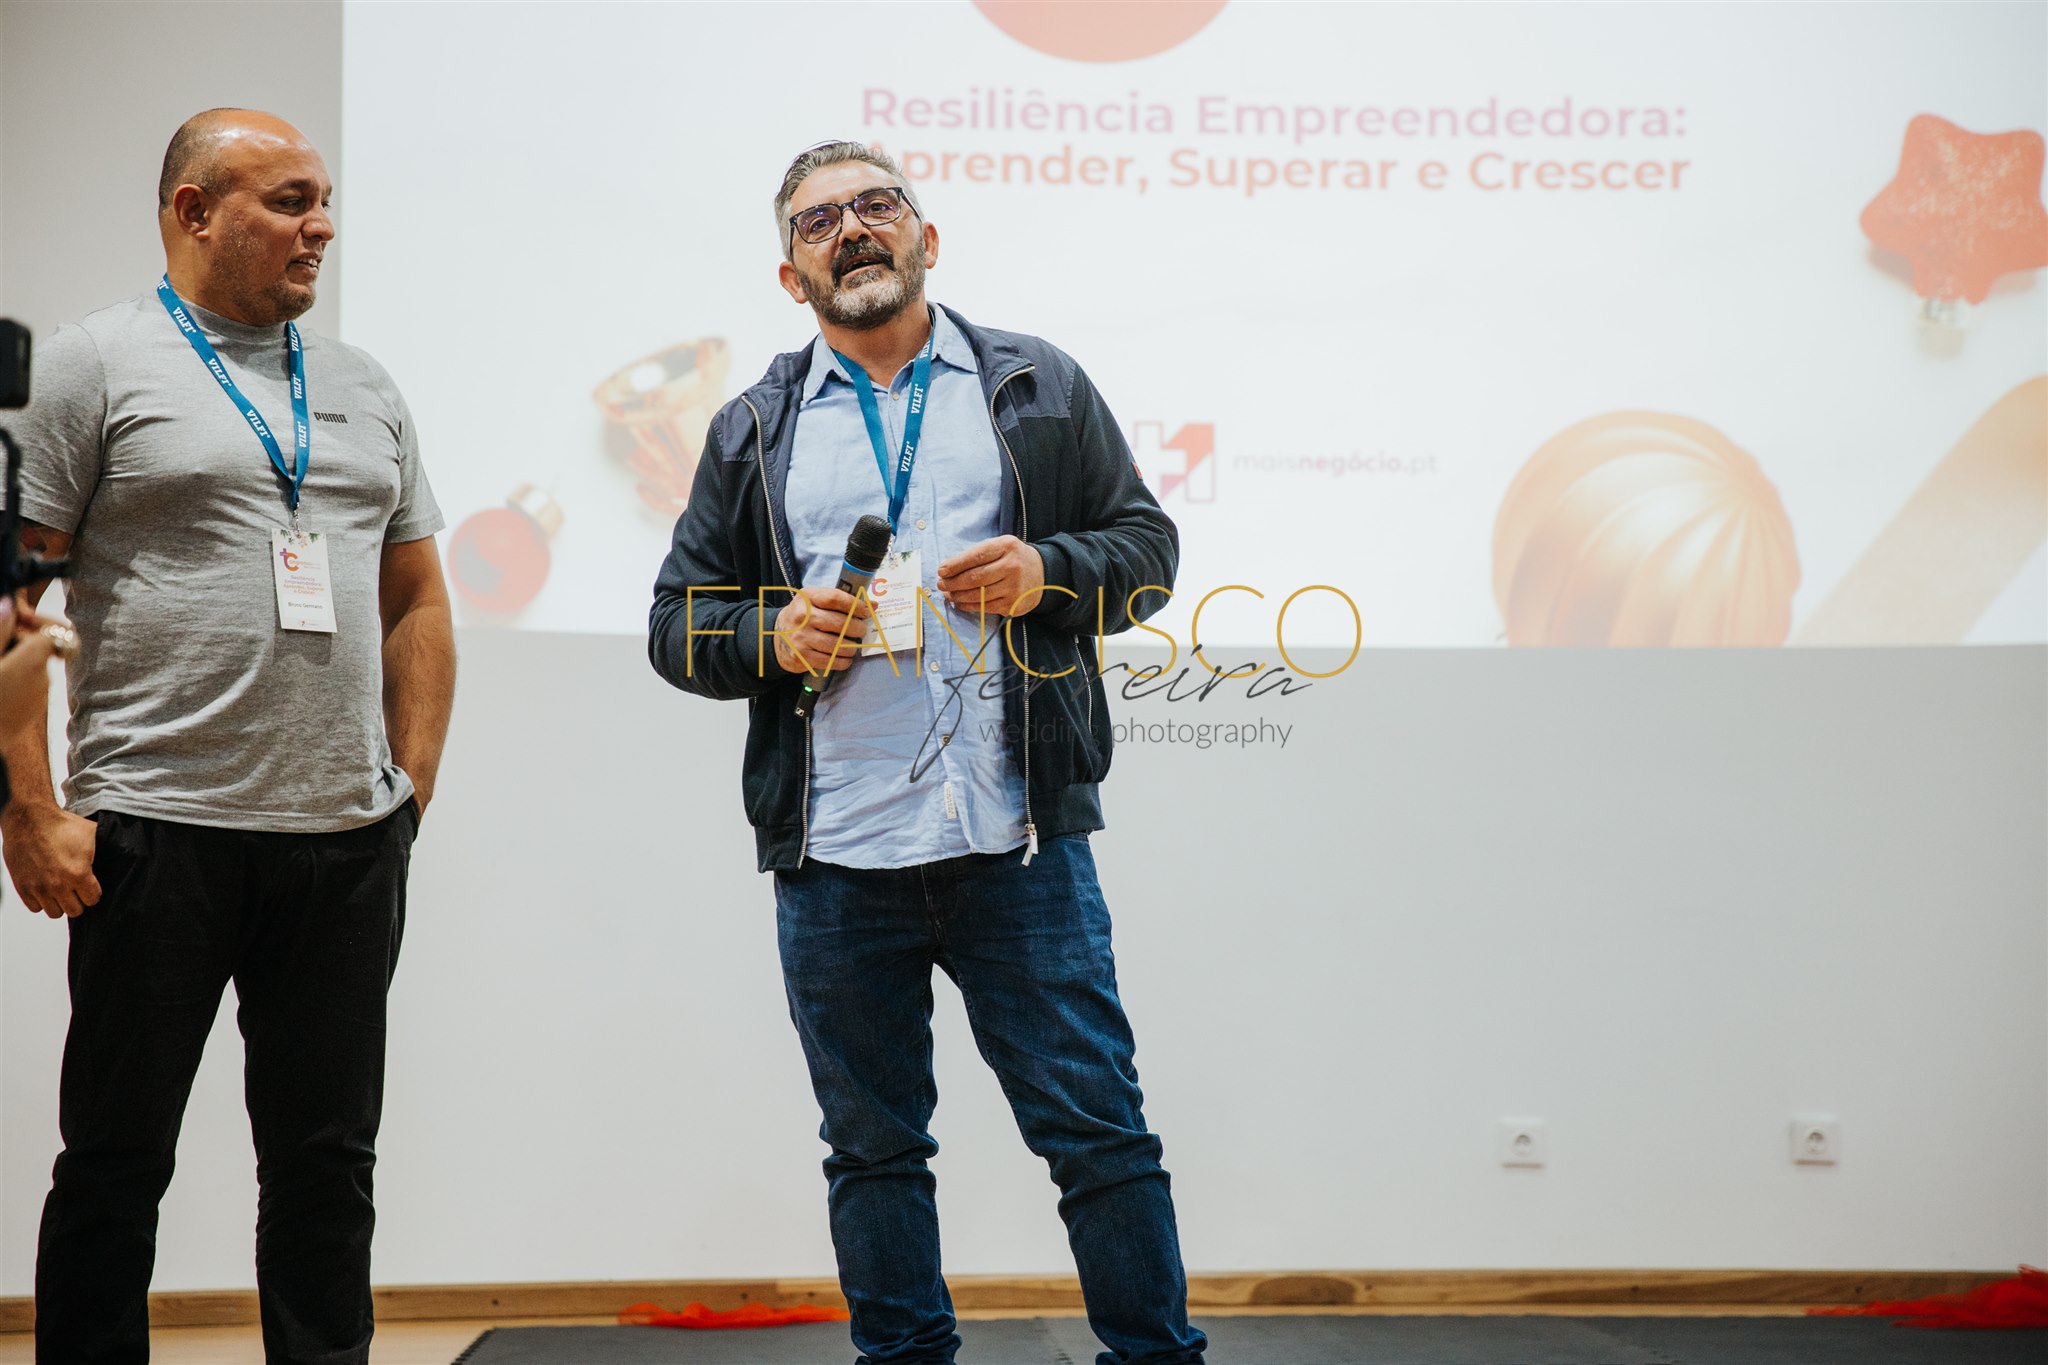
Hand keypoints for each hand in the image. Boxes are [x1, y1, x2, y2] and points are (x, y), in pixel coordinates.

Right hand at [0, 602, 55, 742]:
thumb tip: (8, 602)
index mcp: (33, 662)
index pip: (52, 632)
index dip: (35, 621)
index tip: (13, 617)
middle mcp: (44, 679)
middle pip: (40, 649)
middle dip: (18, 640)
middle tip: (0, 638)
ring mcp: (39, 699)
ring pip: (32, 667)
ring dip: (13, 660)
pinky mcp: (30, 714)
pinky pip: (26, 686)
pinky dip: (12, 678)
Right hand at [3, 805, 99, 918]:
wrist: (30, 819)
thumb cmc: (63, 826)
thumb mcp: (93, 835)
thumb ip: (109, 850)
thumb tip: (126, 856)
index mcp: (78, 874)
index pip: (93, 900)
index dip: (93, 892)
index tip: (90, 885)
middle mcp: (58, 885)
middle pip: (75, 910)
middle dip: (78, 900)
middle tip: (76, 888)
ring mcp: (38, 888)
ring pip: (55, 913)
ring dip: (60, 903)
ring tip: (61, 889)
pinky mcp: (22, 887)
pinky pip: (35, 907)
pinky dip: (41, 901)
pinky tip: (46, 887)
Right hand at [773, 587, 871, 676]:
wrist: (776, 637)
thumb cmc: (804, 617)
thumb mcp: (816, 602)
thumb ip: (842, 602)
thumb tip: (873, 605)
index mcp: (807, 597)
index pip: (835, 598)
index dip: (855, 605)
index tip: (866, 611)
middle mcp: (802, 616)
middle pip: (840, 623)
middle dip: (858, 628)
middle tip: (862, 630)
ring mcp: (801, 637)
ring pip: (837, 645)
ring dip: (852, 647)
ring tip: (854, 646)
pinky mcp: (801, 656)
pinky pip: (830, 661)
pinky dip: (843, 661)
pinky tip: (846, 658)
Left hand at [936, 536, 1044, 617]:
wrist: (1042, 574)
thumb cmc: (1013, 558)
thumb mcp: (1000, 546)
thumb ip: (978, 554)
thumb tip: (949, 570)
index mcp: (1006, 546)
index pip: (975, 556)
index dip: (955, 565)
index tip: (941, 571)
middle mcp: (1012, 567)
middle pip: (975, 578)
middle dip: (953, 582)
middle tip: (941, 584)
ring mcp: (1013, 587)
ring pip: (978, 594)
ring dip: (958, 596)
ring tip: (948, 594)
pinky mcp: (1013, 605)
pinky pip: (985, 607)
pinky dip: (968, 606)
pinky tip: (960, 602)